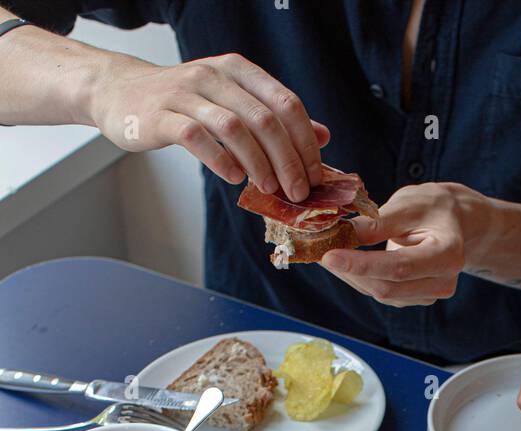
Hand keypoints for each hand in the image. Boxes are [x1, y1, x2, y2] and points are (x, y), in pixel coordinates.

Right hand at [88, 52, 329, 200]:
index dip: (305, 143)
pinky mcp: (161, 116)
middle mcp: (214, 76)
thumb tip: (322, 136)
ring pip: (234, 128)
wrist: (122, 94)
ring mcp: (186, 93)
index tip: (315, 175)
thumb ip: (275, 117)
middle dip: (288, 160)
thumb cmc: (183, 103)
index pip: (285, 104)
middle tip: (298, 192)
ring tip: (269, 189)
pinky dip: (220, 161)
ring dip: (258, 164)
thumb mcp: (232, 102)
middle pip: (265, 119)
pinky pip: (197, 138)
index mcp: (238, 71)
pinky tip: (233, 178)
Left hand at [322, 182, 473, 305]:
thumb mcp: (407, 204)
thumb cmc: (432, 207)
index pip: (399, 267)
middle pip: (388, 287)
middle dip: (351, 271)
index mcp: (447, 254)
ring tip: (330, 253)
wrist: (453, 222)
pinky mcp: (416, 298)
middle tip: (320, 251)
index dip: (362, 265)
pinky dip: (361, 279)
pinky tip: (347, 263)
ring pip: (382, 293)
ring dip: (353, 276)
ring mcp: (430, 295)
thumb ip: (377, 222)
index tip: (330, 255)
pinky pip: (383, 293)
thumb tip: (343, 234)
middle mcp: (443, 282)